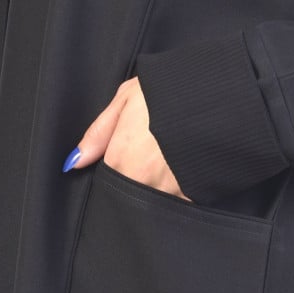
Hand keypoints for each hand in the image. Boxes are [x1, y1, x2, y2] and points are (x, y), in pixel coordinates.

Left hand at [62, 76, 191, 200]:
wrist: (219, 96)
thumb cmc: (168, 92)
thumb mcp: (127, 100)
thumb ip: (99, 134)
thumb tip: (74, 161)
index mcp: (121, 159)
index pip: (107, 178)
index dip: (117, 165)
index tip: (129, 152)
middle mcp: (142, 182)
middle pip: (130, 191)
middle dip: (137, 177)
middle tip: (151, 152)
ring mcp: (169, 192)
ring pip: (154, 198)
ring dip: (158, 183)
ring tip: (169, 158)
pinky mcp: (193, 196)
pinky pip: (178, 200)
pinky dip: (179, 187)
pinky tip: (184, 167)